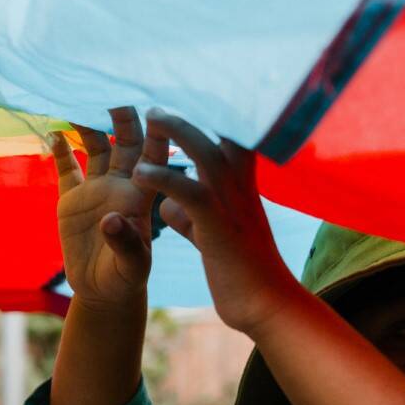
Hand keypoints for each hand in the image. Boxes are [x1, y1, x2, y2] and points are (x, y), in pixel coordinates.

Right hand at [51, 107, 167, 309]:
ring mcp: (96, 188)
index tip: (155, 110)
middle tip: (111, 92)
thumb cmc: (126, 279)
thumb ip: (125, 243)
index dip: (157, 133)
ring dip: (88, 124)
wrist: (102, 291)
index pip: (155, 157)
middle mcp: (121, 184)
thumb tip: (110, 219)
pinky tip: (52, 131)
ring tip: (76, 102)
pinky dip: (59, 149)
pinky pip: (66, 167)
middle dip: (121, 116)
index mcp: (142, 195)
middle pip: (125, 141)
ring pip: (94, 146)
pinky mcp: (71, 198)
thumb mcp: (131, 268)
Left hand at [132, 109, 300, 334]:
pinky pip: (191, 193)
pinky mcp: (218, 226)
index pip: (226, 140)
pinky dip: (165, 179)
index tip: (182, 100)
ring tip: (150, 113)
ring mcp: (232, 204)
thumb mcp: (210, 237)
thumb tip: (167, 207)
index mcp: (238, 188)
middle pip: (218, 135)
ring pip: (207, 153)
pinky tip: (140, 171)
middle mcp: (239, 188)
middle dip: (189, 113)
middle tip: (158, 98)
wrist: (264, 305)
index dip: (206, 119)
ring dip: (178, 130)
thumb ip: (190, 217)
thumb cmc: (239, 272)